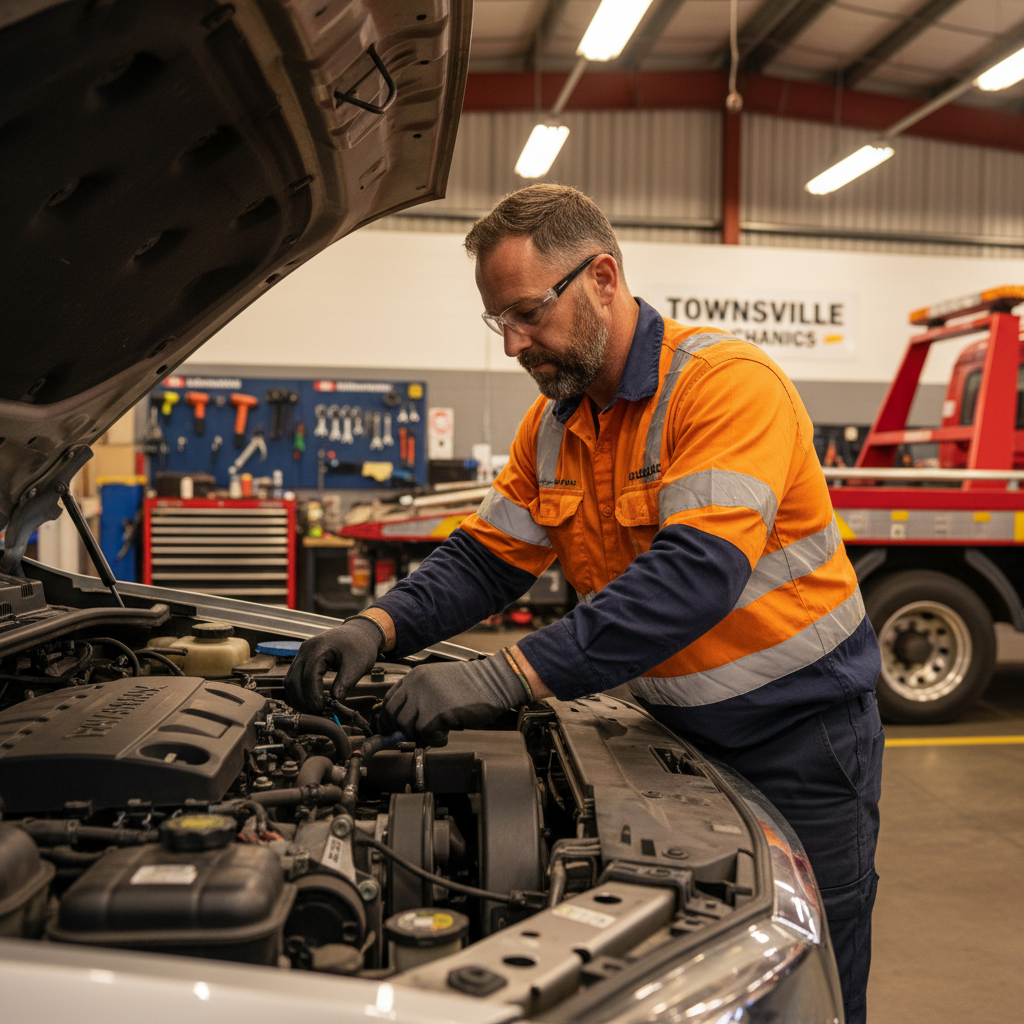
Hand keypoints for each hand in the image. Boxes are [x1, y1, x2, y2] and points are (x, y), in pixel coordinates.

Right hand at [283, 616, 384, 713]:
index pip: (308, 677)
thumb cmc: (360, 647)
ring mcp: (301, 654)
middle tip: (317, 714)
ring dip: (298, 698)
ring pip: (290, 681)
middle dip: (303, 701)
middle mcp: (305, 650)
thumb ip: (344, 684)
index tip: (322, 710)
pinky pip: (293, 678)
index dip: (313, 697)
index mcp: (319, 648)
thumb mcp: (357, 666)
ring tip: (314, 711)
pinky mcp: (302, 659)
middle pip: (293, 681)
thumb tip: (334, 704)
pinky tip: (310, 702)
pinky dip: (299, 692)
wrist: (359, 632)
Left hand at [380, 651, 530, 746]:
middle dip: (402, 730)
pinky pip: (427, 735)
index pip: (389, 700)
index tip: (390, 730)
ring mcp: (425, 698)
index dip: (388, 718)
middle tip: (416, 736)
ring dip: (421, 735)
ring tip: (437, 732)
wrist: (494, 683)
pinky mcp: (437, 713)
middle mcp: (416, 684)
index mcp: (415, 676)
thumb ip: (418, 698)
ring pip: (408, 728)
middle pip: (393, 716)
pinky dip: (436, 740)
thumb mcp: (437, 684)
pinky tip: (446, 734)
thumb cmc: (469, 686)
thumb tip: (401, 725)